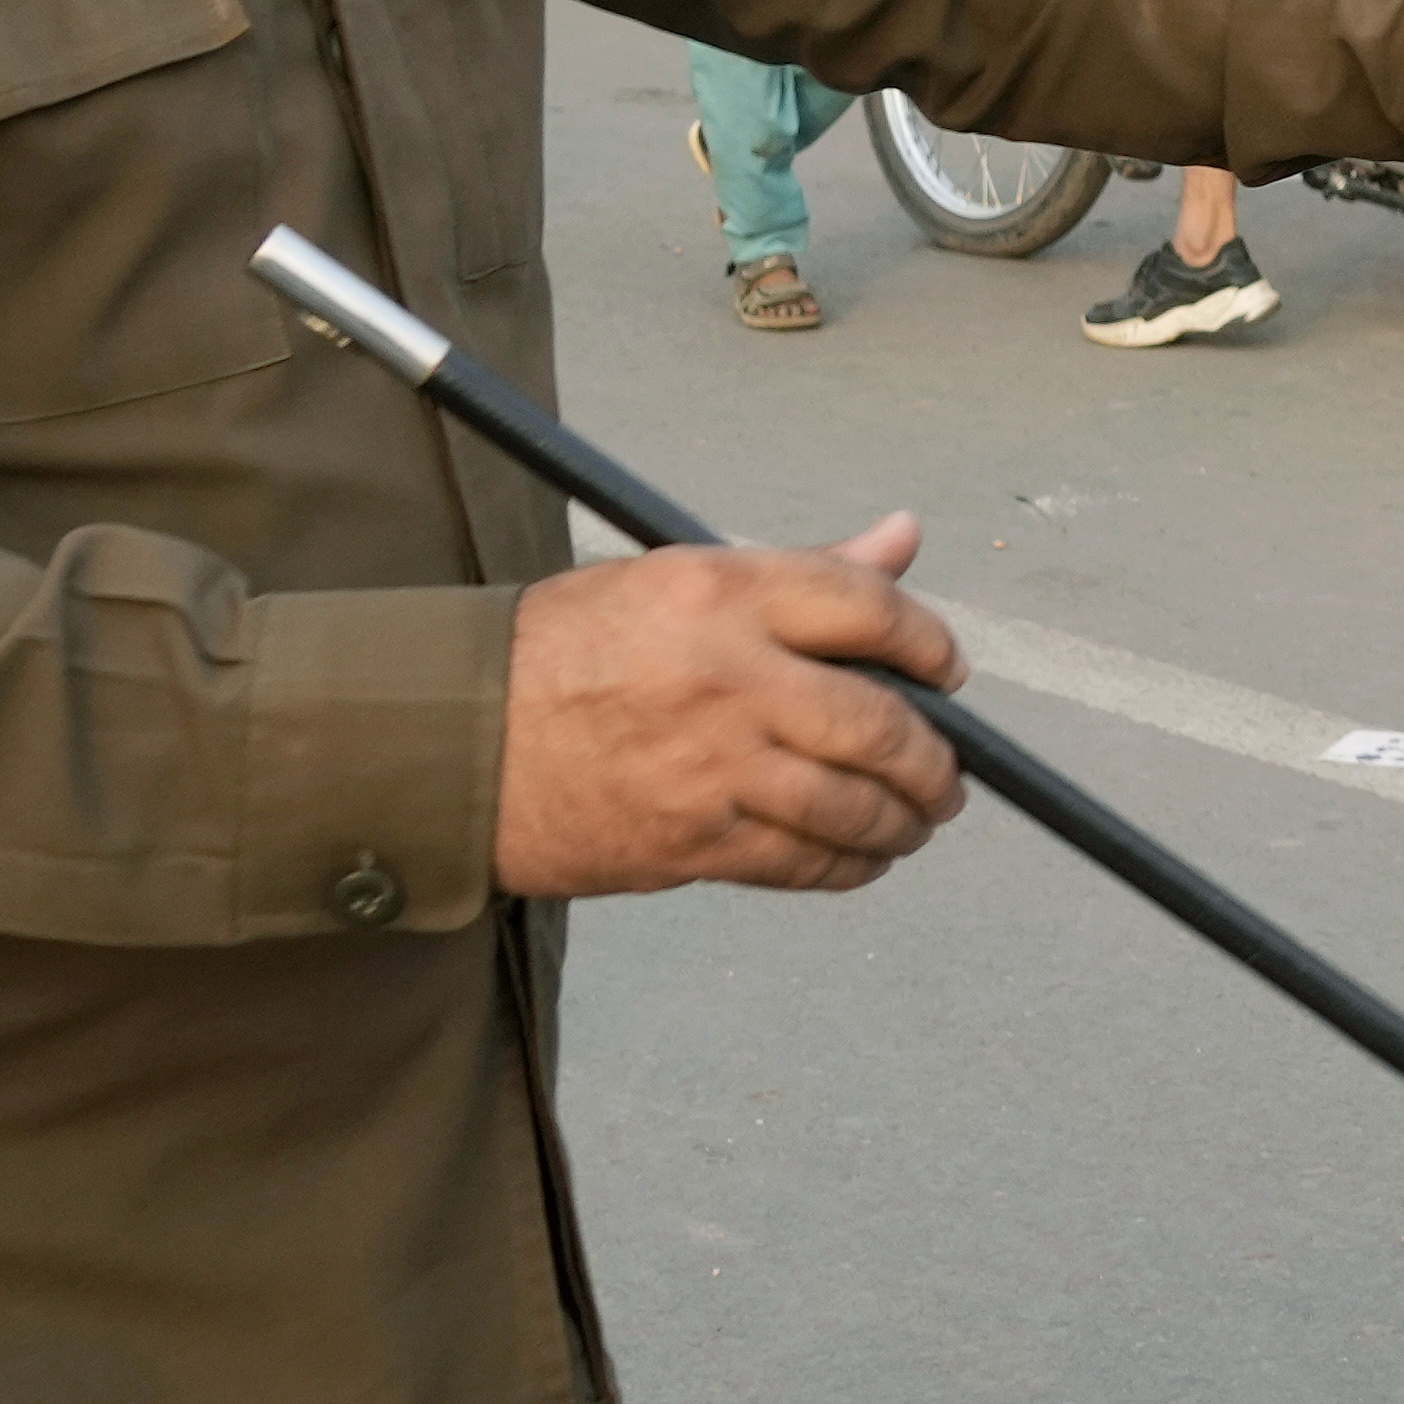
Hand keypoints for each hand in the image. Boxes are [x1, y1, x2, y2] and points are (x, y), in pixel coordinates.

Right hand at [491, 518, 962, 896]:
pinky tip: (860, 858)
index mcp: (722, 591)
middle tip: (946, 776)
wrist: (457, 743)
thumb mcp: (676, 581)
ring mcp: (714, 765)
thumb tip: (902, 536)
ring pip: (853, 805)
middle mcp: (728, 675)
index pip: (870, 609)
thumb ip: (803, 570)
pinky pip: (804, 862)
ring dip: (902, 822)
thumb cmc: (562, 652)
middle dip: (934, 762)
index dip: (931, 644)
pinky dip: (849, 866)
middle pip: (880, 724)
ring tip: (913, 821)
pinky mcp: (694, 841)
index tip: (946, 671)